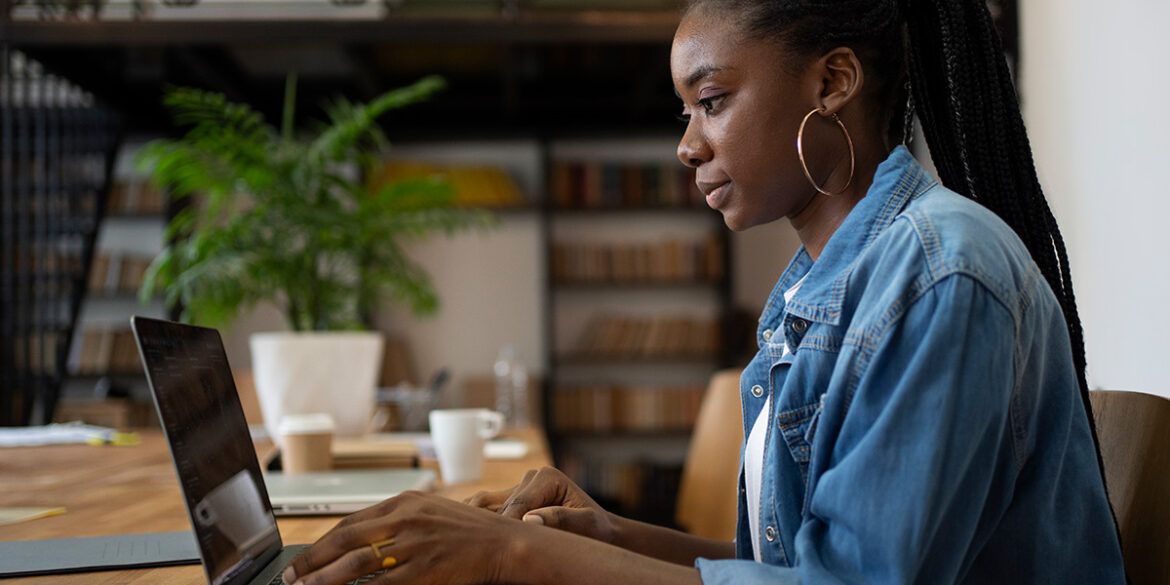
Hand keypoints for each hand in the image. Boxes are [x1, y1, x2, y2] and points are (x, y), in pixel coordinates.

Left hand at [283, 491, 522, 584]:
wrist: (505, 542)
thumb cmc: (469, 530)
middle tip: (291, 578)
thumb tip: (359, 539)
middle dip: (312, 562)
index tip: (303, 560)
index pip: (349, 523)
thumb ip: (397, 520)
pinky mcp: (425, 569)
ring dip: (325, 580)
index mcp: (404, 502)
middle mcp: (405, 519)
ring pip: (356, 565)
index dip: (321, 544)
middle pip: (345, 542)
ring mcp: (414, 544)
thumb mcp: (430, 512)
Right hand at [465, 467, 615, 544]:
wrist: (598, 530)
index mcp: (547, 476)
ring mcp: (519, 487)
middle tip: (481, 550)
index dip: (508, 526)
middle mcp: (530, 477)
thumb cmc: (595, 529)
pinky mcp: (511, 499)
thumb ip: (560, 518)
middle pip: (500, 506)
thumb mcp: (586, 524)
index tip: (502, 549)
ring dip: (479, 523)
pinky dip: (476, 521)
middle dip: (493, 528)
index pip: (518, 504)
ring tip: (471, 544)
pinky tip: (469, 539)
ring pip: (486, 505)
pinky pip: (486, 508)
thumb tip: (530, 519)